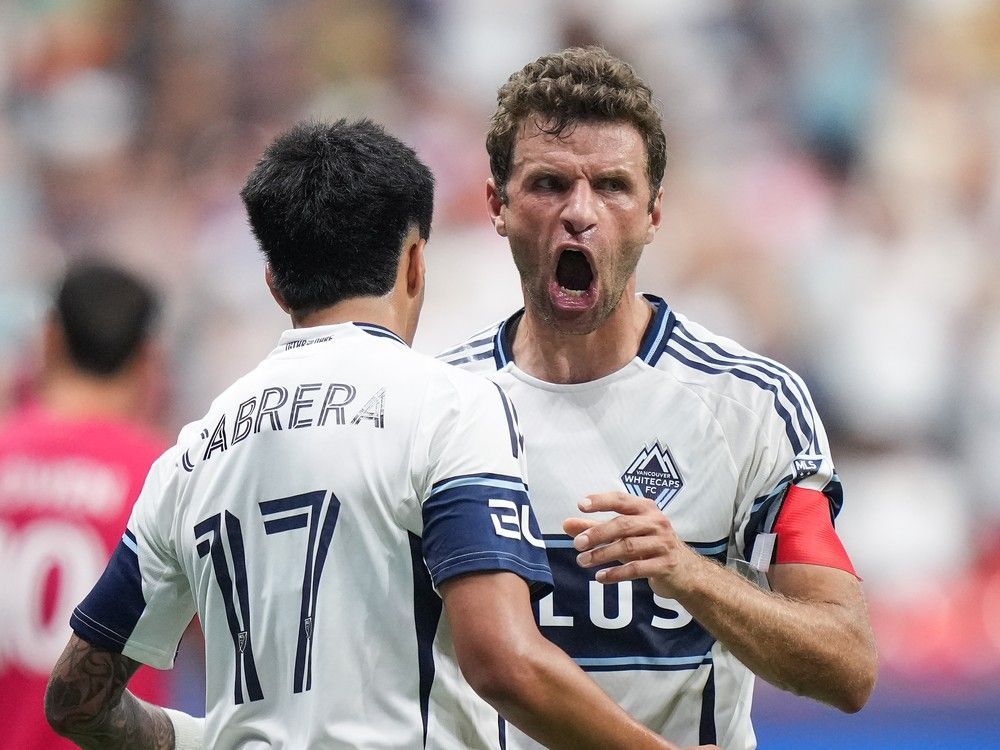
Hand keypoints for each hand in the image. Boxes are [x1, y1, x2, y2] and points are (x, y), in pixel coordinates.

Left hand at [563, 491, 706, 597]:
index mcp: (646, 509)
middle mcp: (656, 522)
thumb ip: (595, 527)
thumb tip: (566, 524)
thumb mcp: (624, 534)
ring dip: (602, 554)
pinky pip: (637, 569)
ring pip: (628, 547)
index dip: (601, 501)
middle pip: (623, 524)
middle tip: (577, 544)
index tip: (580, 505)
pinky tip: (600, 577)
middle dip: (597, 533)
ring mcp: (663, 543)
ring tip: (582, 561)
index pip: (621, 500)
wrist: (685, 571)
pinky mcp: (666, 565)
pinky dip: (616, 573)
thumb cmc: (650, 546)